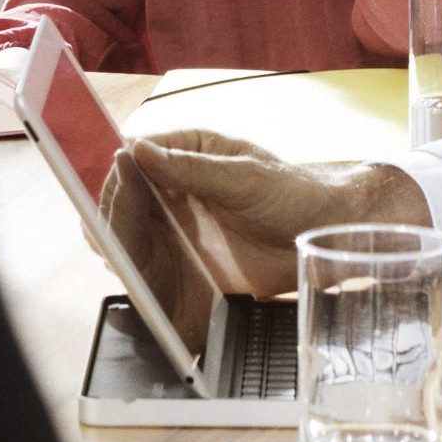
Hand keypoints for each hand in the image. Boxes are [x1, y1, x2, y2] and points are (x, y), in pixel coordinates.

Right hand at [114, 129, 425, 299]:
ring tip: (129, 266)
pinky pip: (147, 273)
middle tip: (121, 238)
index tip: (121, 193)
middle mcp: (170, 189)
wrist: (328, 236)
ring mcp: (174, 229)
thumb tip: (141, 152)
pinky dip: (138, 281)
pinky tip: (142, 290)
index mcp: (183, 152)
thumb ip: (193, 168)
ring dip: (120, 252)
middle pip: (119, 203)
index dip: (118, 178)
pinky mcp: (183, 264)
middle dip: (114, 218)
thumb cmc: (295, 193)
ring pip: (124, 239)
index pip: (131, 160)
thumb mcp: (246, 177)